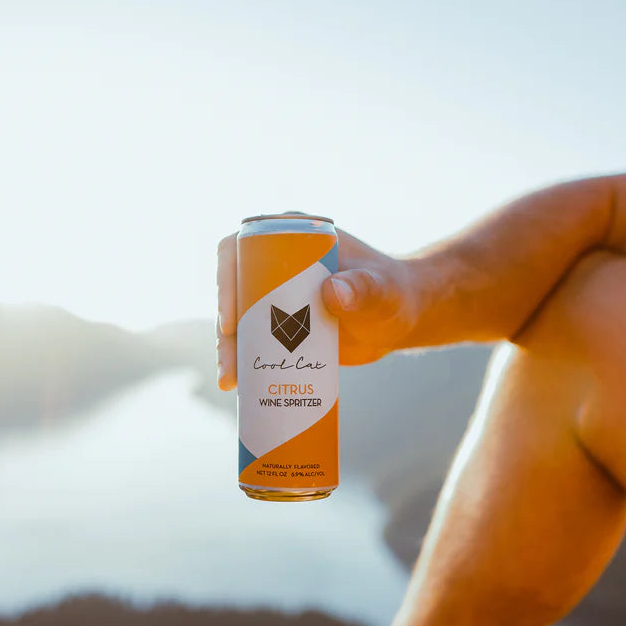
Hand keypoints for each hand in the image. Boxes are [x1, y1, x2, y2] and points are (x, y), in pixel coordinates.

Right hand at [216, 228, 417, 389]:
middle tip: (231, 365)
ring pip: (237, 319)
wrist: (400, 320)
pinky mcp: (278, 323)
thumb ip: (364, 288)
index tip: (231, 318)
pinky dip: (243, 361)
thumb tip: (332, 291)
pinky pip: (251, 339)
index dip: (226, 280)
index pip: (242, 249)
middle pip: (233, 291)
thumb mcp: (381, 292)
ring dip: (229, 351)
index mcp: (292, 239)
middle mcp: (275, 263)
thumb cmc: (393, 295)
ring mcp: (274, 295)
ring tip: (231, 383)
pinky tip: (239, 386)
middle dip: (225, 330)